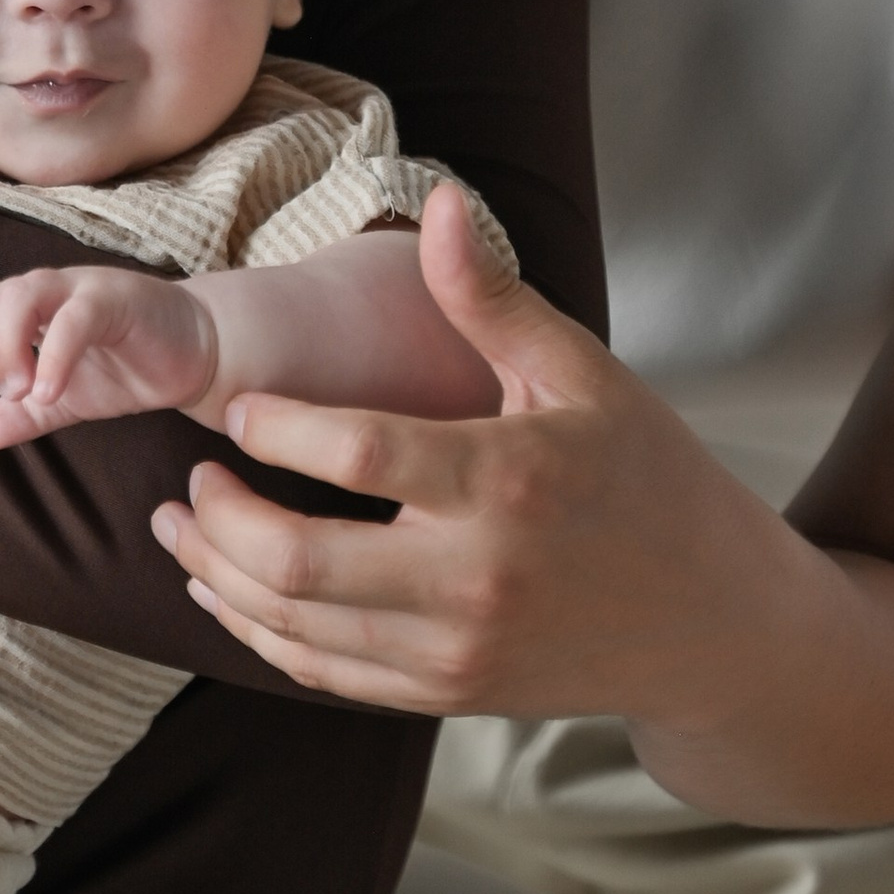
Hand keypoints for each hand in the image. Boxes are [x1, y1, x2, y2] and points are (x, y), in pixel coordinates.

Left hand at [0, 264, 217, 446]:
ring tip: (23, 391)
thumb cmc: (127, 369)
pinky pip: (74, 319)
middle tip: (9, 392)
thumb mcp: (67, 400)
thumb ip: (26, 415)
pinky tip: (50, 391)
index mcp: (34, 309)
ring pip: (23, 294)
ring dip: (10, 345)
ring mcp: (82, 289)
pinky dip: (55, 356)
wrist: (195, 356)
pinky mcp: (117, 299)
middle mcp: (51, 290)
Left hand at [158, 192, 893, 829]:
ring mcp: (459, 650)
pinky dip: (259, 634)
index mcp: (510, 481)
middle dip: (219, 520)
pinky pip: (324, 674)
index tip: (236, 406)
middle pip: (299, 564)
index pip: (361, 455)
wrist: (714, 621)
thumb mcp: (582, 372)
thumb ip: (492, 297)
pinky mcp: (448, 694)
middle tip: (188, 475)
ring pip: (296, 628)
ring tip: (179, 525)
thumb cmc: (645, 475)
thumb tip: (436, 199)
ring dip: (217, 578)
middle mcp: (478, 579)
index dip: (278, 427)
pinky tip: (227, 587)